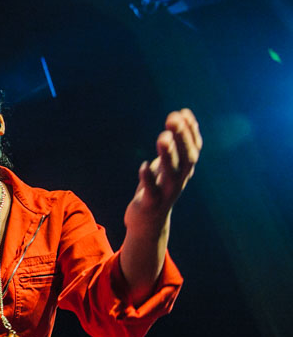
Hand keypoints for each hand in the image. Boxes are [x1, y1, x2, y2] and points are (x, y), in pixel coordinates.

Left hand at [125, 108, 201, 230]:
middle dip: (182, 138)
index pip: (194, 149)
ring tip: (162, 136)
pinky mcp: (151, 204)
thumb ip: (175, 143)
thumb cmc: (157, 189)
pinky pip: (152, 192)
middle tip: (173, 119)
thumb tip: (182, 115)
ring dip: (168, 155)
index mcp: (184, 171)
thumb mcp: (167, 164)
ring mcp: (166, 194)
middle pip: (187, 159)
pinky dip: (149, 178)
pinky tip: (144, 165)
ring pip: (171, 174)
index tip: (183, 112)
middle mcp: (179, 181)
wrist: (147, 223)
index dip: (191, 131)